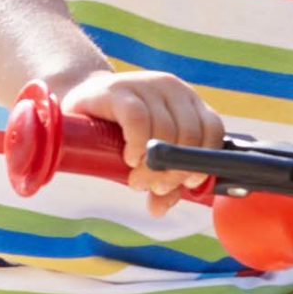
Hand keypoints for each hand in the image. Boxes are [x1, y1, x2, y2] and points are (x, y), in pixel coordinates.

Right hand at [61, 69, 223, 216]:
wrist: (80, 105)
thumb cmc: (119, 132)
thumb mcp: (145, 158)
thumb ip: (161, 182)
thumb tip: (158, 209)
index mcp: (188, 101)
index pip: (212, 129)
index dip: (203, 161)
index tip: (186, 183)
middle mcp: (172, 88)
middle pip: (190, 135)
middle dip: (173, 171)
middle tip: (152, 187)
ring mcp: (146, 85)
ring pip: (165, 130)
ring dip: (152, 166)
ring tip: (136, 179)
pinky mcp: (118, 90)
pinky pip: (138, 120)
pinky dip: (138, 145)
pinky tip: (130, 159)